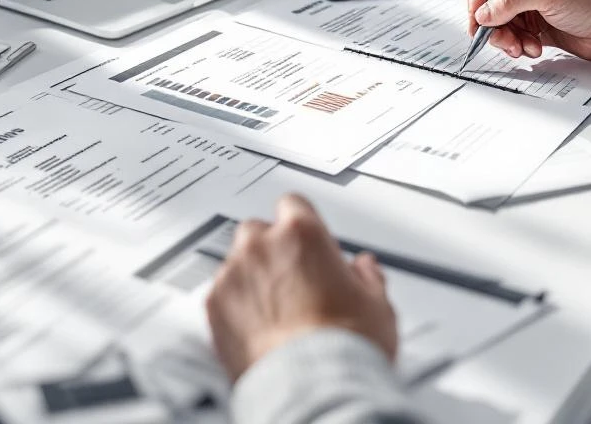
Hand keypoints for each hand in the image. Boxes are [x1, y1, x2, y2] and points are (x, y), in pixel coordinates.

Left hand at [205, 194, 397, 381]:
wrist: (312, 386)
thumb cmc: (344, 347)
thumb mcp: (377, 306)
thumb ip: (367, 278)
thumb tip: (366, 269)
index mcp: (302, 233)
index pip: (292, 204)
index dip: (299, 222)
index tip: (304, 239)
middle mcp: (261, 245)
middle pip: (257, 231)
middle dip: (270, 249)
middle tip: (289, 279)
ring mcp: (232, 273)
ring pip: (235, 263)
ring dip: (250, 279)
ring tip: (273, 311)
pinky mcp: (213, 304)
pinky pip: (220, 294)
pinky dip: (232, 306)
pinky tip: (254, 327)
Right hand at [466, 0, 590, 60]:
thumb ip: (510, 1)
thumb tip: (482, 13)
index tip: (477, 13)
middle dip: (490, 22)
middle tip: (497, 35)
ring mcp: (523, 1)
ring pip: (492, 21)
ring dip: (504, 37)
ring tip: (520, 45)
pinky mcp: (528, 22)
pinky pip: (506, 34)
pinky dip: (515, 44)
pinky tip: (531, 46)